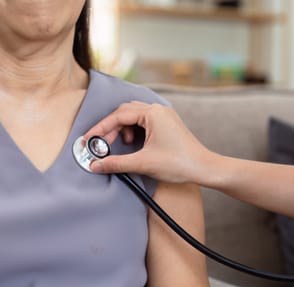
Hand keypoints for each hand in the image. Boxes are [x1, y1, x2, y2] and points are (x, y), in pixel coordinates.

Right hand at [83, 101, 210, 183]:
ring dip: (123, 130)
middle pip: (125, 112)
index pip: (118, 115)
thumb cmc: (179, 163)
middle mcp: (158, 110)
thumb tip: (95, 165)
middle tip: (102, 145)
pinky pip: (143, 122)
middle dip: (111, 128)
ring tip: (122, 146)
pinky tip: (134, 146)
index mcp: (153, 113)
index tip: (88, 140)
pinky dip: (133, 132)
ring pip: (134, 117)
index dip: (101, 128)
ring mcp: (164, 116)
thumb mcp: (143, 163)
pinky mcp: (167, 125)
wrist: (205, 168)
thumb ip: (116, 163)